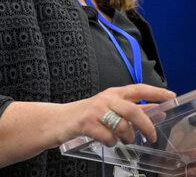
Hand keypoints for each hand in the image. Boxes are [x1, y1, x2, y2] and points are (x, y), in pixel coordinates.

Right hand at [54, 84, 175, 147]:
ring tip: (124, 139)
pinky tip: (107, 140)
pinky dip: (111, 143)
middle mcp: (106, 98)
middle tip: (151, 137)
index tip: (170, 96)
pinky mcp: (87, 123)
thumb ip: (134, 109)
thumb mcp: (112, 107)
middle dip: (146, 126)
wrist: (62, 120)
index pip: (138, 89)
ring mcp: (96, 110)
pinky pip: (108, 137)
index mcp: (114, 93)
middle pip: (133, 110)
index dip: (155, 92)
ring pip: (121, 125)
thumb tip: (157, 110)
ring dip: (127, 137)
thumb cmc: (90, 114)